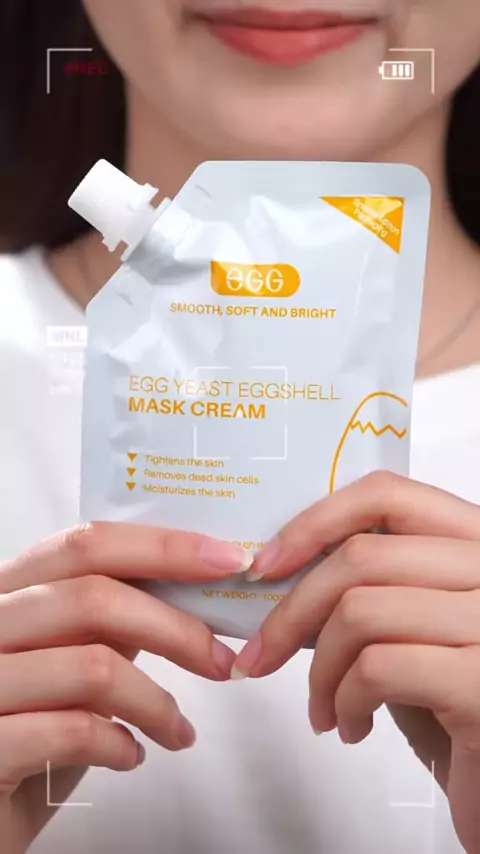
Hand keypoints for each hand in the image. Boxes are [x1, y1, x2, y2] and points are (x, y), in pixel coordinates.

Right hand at [0, 522, 245, 852]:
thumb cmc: (29, 722)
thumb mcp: (65, 654)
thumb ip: (107, 617)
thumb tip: (192, 585)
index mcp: (9, 590)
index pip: (87, 545)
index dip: (163, 548)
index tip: (226, 560)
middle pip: (93, 599)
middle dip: (176, 629)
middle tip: (220, 660)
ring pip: (92, 668)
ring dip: (156, 704)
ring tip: (178, 731)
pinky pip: (72, 732)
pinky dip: (120, 744)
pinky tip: (131, 755)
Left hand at [233, 472, 479, 853]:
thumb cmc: (458, 701)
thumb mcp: (416, 625)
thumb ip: (374, 587)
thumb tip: (283, 570)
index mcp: (475, 541)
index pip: (388, 494)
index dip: (315, 522)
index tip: (269, 564)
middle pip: (361, 557)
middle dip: (291, 612)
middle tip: (260, 655)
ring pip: (359, 612)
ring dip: (319, 670)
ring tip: (323, 708)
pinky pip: (377, 669)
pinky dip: (344, 701)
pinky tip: (351, 726)